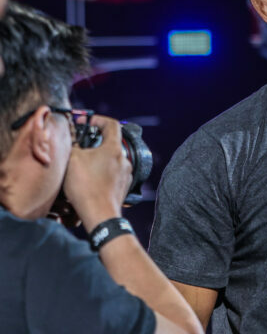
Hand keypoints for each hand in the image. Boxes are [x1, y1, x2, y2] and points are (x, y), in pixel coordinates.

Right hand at [63, 115, 131, 232]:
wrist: (99, 214)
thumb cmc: (86, 186)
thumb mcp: (73, 159)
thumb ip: (73, 145)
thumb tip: (73, 140)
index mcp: (114, 149)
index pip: (112, 124)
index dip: (98, 119)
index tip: (87, 122)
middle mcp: (124, 159)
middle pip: (110, 143)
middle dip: (95, 142)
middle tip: (80, 146)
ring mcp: (126, 173)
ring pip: (111, 159)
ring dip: (98, 159)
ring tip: (83, 165)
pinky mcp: (124, 186)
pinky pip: (113, 173)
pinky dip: (102, 172)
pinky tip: (90, 179)